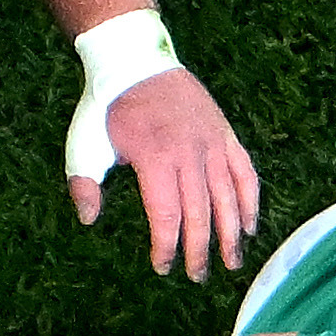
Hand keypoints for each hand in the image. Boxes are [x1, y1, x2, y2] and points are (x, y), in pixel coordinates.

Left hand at [77, 67, 265, 280]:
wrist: (136, 60)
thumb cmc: (108, 107)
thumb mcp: (84, 142)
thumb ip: (84, 183)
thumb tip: (89, 219)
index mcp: (154, 157)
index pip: (166, 215)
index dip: (166, 245)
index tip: (163, 266)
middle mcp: (189, 153)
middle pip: (200, 212)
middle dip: (200, 249)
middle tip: (197, 276)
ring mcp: (212, 142)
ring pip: (228, 196)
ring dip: (231, 233)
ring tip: (231, 262)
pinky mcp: (224, 134)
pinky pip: (245, 172)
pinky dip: (250, 200)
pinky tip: (249, 226)